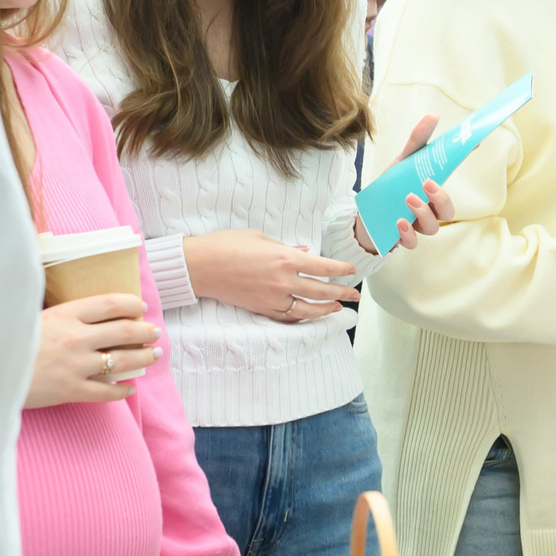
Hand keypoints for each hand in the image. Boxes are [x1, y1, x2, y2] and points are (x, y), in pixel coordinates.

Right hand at [27, 292, 160, 408]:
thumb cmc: (5, 339)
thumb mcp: (32, 315)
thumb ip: (59, 312)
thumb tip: (81, 309)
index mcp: (66, 314)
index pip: (110, 305)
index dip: (131, 305)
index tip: (141, 307)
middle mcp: (76, 337)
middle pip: (123, 332)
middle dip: (144, 331)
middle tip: (154, 332)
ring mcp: (76, 365)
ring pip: (122, 361)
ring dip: (143, 357)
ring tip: (153, 355)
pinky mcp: (71, 390)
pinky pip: (106, 392)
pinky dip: (122, 390)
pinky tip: (130, 388)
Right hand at [181, 229, 356, 322]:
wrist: (200, 266)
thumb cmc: (227, 245)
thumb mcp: (260, 238)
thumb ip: (286, 248)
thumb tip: (305, 253)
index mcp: (285, 258)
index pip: (323, 266)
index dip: (340, 269)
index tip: (352, 269)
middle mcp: (283, 281)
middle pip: (321, 290)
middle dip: (341, 293)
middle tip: (355, 294)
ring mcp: (272, 298)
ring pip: (308, 309)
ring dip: (326, 309)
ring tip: (338, 308)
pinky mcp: (261, 309)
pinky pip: (287, 316)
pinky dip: (302, 317)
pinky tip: (311, 315)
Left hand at [356, 113, 456, 254]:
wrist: (365, 216)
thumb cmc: (389, 189)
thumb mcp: (401, 163)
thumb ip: (416, 142)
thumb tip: (434, 115)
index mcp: (431, 190)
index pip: (451, 175)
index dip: (464, 158)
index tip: (473, 142)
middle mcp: (429, 210)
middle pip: (448, 211)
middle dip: (441, 198)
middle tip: (427, 184)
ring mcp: (416, 226)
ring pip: (432, 227)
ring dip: (423, 212)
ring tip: (408, 199)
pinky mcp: (401, 240)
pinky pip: (412, 243)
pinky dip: (407, 234)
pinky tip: (399, 223)